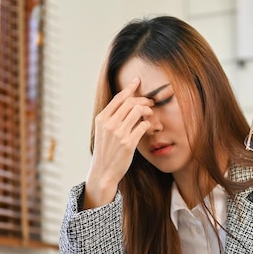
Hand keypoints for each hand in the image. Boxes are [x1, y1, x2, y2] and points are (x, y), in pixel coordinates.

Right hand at [84, 77, 153, 208]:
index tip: (137, 81)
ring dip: (147, 111)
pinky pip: (143, 126)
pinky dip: (148, 124)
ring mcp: (118, 133)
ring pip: (138, 111)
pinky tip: (148, 127)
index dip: (129, 88)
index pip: (118, 98)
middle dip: (143, 100)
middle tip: (150, 103)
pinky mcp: (128, 143)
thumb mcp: (103, 132)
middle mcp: (109, 124)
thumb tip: (126, 104)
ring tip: (150, 115)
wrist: (103, 172)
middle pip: (130, 102)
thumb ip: (111, 118)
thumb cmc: (106, 152)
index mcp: (101, 119)